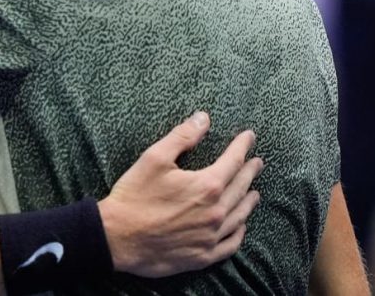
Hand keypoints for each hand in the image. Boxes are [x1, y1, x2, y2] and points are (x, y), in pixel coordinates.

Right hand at [99, 111, 262, 277]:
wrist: (118, 238)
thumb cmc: (134, 196)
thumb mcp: (154, 158)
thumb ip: (182, 137)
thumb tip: (203, 118)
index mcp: (207, 186)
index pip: (233, 161)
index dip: (242, 146)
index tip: (249, 137)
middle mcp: (215, 212)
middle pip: (241, 188)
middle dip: (250, 172)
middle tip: (257, 163)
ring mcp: (211, 236)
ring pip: (239, 216)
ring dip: (248, 201)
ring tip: (254, 192)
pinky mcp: (203, 255)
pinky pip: (230, 244)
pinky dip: (239, 233)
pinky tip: (240, 226)